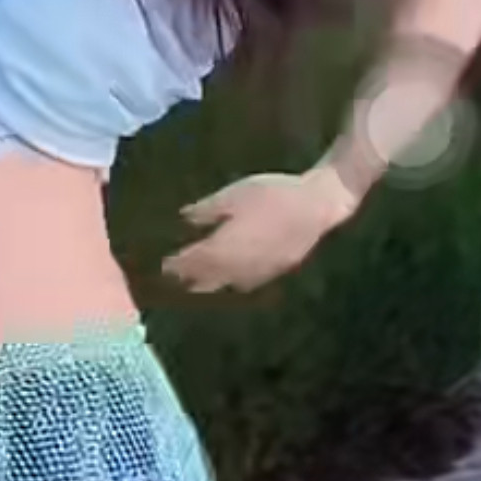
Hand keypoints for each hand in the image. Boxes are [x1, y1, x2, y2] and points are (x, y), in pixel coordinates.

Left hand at [161, 166, 358, 294]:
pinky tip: (227, 281)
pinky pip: (247, 284)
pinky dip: (232, 284)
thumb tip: (183, 218)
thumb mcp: (232, 195)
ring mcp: (260, 271)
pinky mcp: (276, 271)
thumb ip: (206, 210)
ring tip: (195, 283)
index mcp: (225, 245)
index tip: (164, 266)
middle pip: (208, 279)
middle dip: (189, 279)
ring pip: (227, 286)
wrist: (316, 204)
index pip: (194, 262)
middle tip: (174, 277)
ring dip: (210, 285)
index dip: (178, 265)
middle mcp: (240, 265)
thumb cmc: (271, 194)